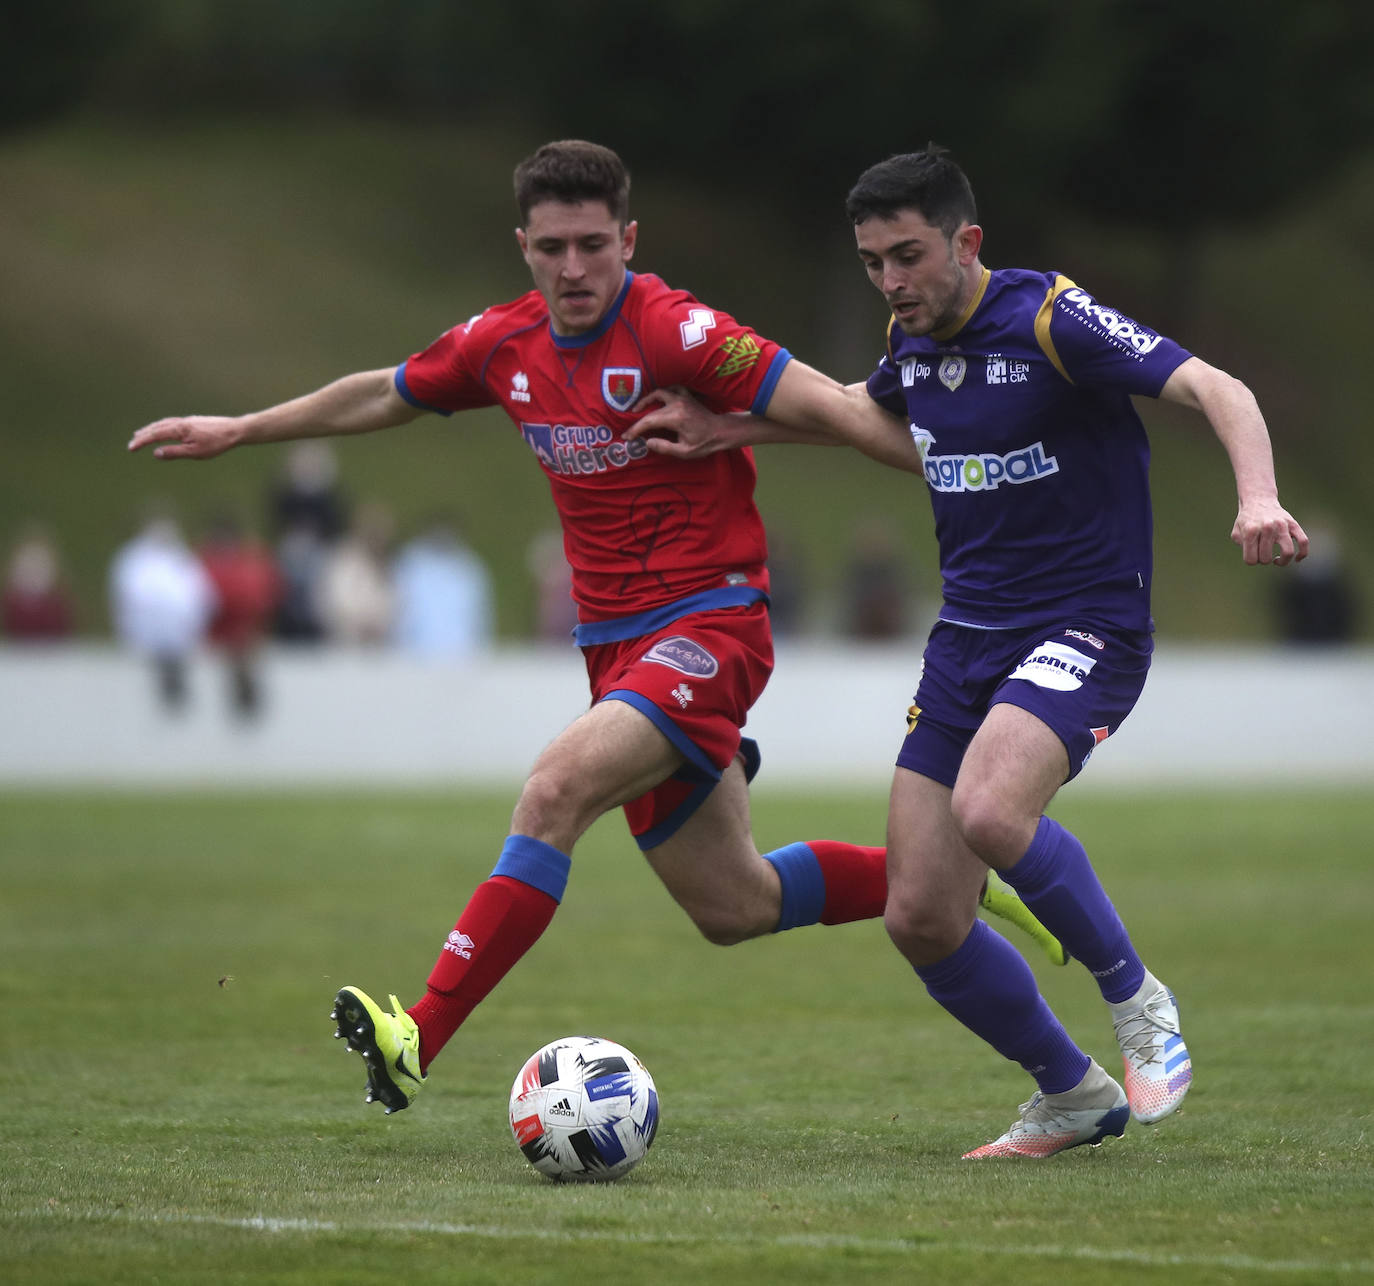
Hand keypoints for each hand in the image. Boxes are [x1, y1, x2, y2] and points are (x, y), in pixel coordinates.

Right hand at [127, 415, 242, 459]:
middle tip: (132, 442)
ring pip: (164, 423)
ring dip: (151, 428)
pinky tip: (164, 429)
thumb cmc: (217, 443)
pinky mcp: (193, 421)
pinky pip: (172, 422)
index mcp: (179, 429)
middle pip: (157, 427)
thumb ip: (175, 452)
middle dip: (143, 435)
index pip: (155, 435)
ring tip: (142, 433)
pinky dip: (162, 425)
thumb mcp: (195, 452)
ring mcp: (187, 420)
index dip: (142, 441)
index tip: (131, 448)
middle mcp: (181, 422)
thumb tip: (156, 453)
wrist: (234, 430)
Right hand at [624, 387, 741, 458]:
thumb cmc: (705, 443)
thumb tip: (647, 443)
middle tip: (630, 428)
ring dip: (647, 399)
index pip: (649, 422)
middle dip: (638, 419)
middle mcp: (677, 404)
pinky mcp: (687, 396)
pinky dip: (663, 392)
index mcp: (675, 418)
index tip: (627, 436)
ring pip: (659, 393)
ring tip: (638, 408)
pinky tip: (658, 399)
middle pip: (651, 409)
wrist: (721, 431)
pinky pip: (671, 389)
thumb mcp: (685, 452)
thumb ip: (664, 447)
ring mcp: (683, 397)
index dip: (635, 429)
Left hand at [1232, 498, 1308, 565]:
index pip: (1251, 560)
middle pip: (1266, 558)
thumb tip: (1255, 555)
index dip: (1251, 561)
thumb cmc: (1247, 520)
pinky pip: (1303, 541)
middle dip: (1263, 560)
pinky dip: (1302, 554)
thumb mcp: (1237, 531)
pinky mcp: (1294, 524)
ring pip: (1288, 552)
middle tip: (1262, 553)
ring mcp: (1282, 526)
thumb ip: (1242, 545)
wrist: (1259, 500)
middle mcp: (1267, 527)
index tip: (1252, 555)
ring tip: (1277, 560)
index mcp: (1251, 531)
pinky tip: (1297, 559)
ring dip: (1282, 562)